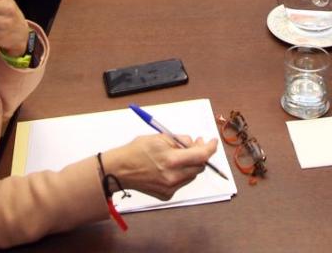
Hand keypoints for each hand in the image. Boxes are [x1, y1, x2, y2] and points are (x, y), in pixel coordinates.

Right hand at [102, 134, 218, 200]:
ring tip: (178, 155)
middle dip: (200, 154)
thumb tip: (195, 143)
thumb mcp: (160, 137)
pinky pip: (182, 182)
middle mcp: (173, 177)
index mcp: (171, 160)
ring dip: (190, 164)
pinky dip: (181, 173)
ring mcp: (170, 188)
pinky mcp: (167, 195)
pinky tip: (169, 166)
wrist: (119, 170)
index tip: (212, 142)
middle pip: (200, 166)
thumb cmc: (136, 151)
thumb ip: (181, 141)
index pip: (201, 156)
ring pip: (192, 174)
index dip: (210, 148)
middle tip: (195, 144)